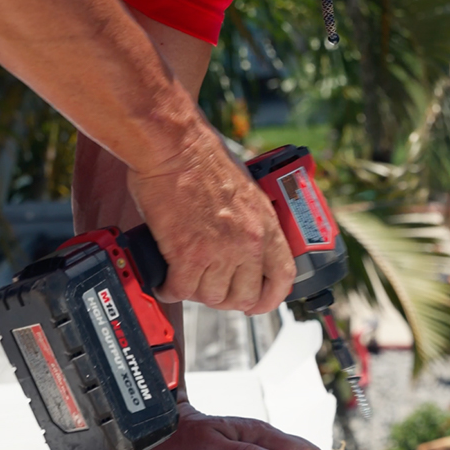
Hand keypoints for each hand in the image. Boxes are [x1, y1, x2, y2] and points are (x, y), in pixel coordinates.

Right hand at [127, 130, 294, 314]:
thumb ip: (253, 223)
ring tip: (187, 279)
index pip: (283, 277)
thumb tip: (249, 246)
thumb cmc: (204, 160)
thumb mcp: (248, 191)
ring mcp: (218, 250)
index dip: (271, 298)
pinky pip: (181, 290)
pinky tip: (166, 281)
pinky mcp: (187, 253)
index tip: (259, 303)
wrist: (175, 146)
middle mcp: (247, 243)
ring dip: (197, 292)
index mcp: (266, 227)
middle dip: (228, 299)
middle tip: (212, 288)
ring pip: (212, 298)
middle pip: (245, 297)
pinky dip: (170, 289)